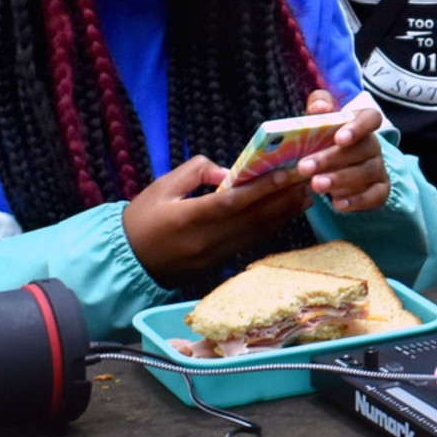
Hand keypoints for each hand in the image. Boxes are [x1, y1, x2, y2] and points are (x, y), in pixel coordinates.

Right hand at [122, 155, 313, 284]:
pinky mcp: (218, 264)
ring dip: (283, 215)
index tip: (285, 175)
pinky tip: (285, 215)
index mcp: (188, 219)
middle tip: (307, 181)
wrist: (128, 263)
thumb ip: (195, 172)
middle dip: (282, 199)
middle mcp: (206, 240)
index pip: (232, 203)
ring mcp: (214, 256)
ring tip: (305, 197)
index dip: (261, 189)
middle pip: (252, 219)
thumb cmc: (142, 219)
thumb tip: (227, 172)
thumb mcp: (161, 187)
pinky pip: (250, 243)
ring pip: (256, 233)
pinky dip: (270, 228)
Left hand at [293, 89, 388, 213]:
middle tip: (305, 167)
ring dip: (340, 179)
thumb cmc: (325, 141)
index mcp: (361, 123)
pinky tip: (337, 204)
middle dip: (332, 158)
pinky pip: (373, 196)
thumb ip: (319, 108)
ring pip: (365, 173)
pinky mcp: (380, 191)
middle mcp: (373, 145)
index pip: (371, 118)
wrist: (338, 171)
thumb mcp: (320, 123)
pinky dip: (356, 201)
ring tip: (316, 185)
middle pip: (362, 149)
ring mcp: (378, 169)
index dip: (358, 127)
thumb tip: (319, 107)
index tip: (339, 138)